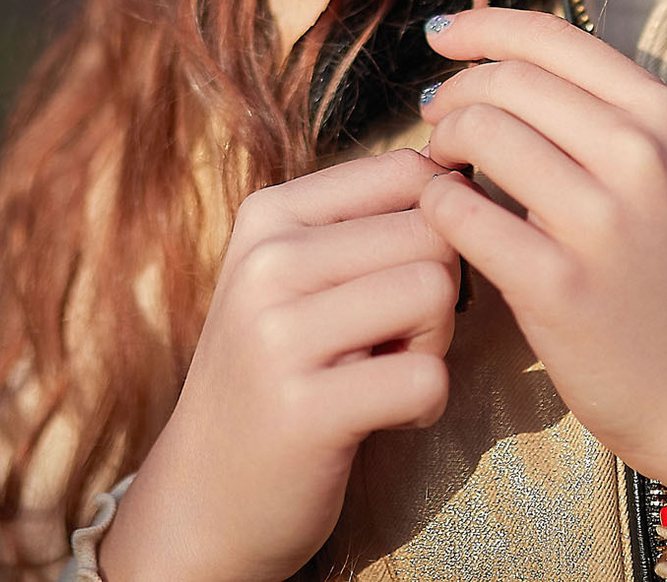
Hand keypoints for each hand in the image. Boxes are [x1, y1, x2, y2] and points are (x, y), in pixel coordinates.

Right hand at [99, 148, 460, 581]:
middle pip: (433, 233)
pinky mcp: (305, 410)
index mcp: (268, 214)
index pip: (409, 172)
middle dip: (438, 291)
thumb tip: (460, 173)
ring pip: (435, 292)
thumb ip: (366, 223)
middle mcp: (266, 262)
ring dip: (433, 345)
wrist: (205, 494)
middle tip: (392, 341)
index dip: (438, 226)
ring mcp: (278, 335)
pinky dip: (426, 405)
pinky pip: (427, 377)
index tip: (399, 276)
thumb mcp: (296, 276)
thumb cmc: (279, 372)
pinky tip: (384, 419)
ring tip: (384, 374)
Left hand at [416, 6, 666, 544]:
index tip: (443, 36)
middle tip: (437, 125)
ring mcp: (599, 222)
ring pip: (478, 133)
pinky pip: (460, 214)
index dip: (483, 27)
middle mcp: (637, 156)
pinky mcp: (557, 286)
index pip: (550, 38)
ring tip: (443, 174)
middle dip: (453, 94)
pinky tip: (446, 222)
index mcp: (662, 116)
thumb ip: (599, 117)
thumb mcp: (665, 174)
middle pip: (505, 81)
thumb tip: (501, 67)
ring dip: (439, 148)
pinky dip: (436, 209)